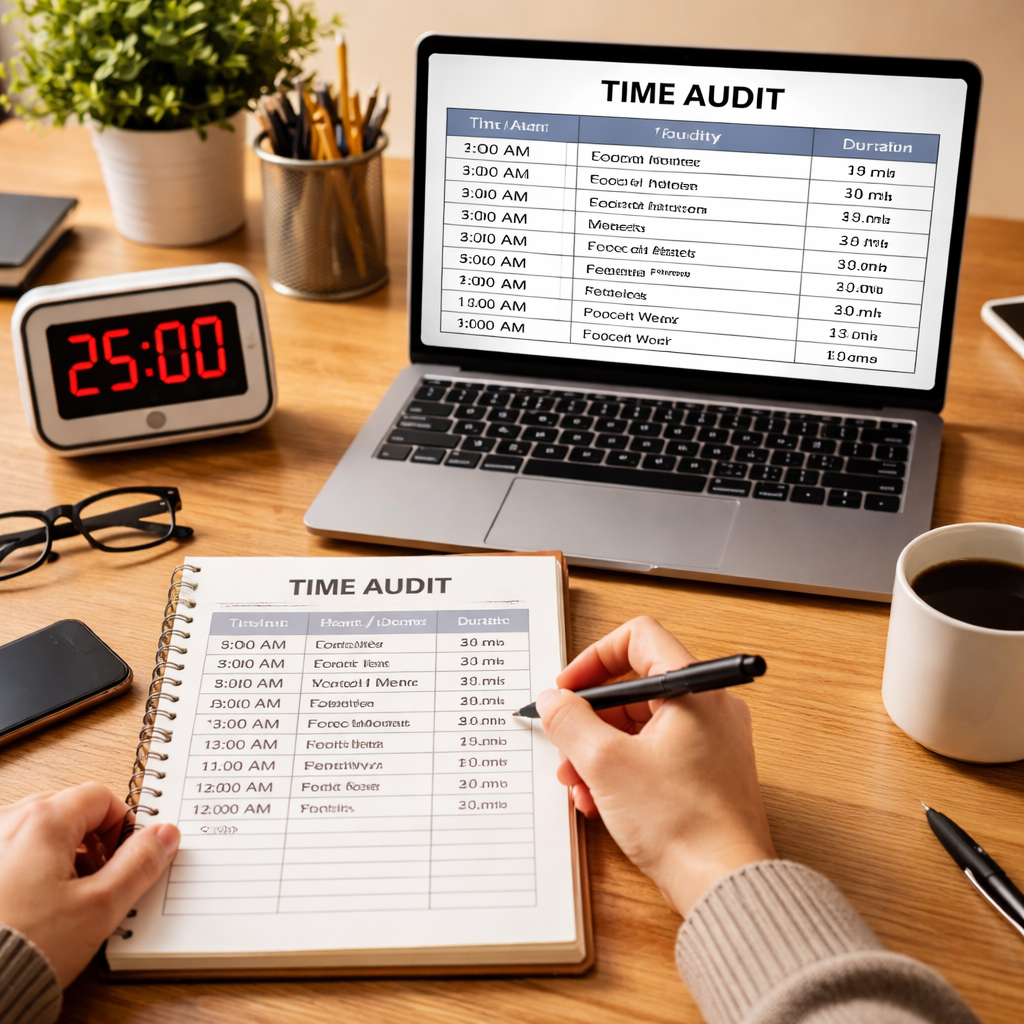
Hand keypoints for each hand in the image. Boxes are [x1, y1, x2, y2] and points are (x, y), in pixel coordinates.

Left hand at [0, 783, 178, 985]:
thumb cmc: (27, 946)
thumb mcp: (100, 907)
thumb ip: (139, 864)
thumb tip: (164, 836)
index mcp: (42, 821)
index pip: (100, 797)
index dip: (123, 825)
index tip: (127, 857)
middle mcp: (7, 822)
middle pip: (69, 811)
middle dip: (93, 840)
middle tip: (99, 880)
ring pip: (39, 832)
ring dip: (62, 854)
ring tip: (65, 897)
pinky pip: (12, 850)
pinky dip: (32, 866)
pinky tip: (35, 903)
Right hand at [538, 616, 774, 915]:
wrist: (724, 885)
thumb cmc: (683, 824)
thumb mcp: (606, 763)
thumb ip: (570, 721)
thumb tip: (554, 700)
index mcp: (694, 690)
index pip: (638, 638)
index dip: (594, 659)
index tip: (568, 689)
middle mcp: (709, 709)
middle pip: (634, 688)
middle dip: (590, 719)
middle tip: (565, 744)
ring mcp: (711, 742)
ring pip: (639, 726)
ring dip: (599, 751)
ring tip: (579, 784)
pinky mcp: (706, 774)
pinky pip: (654, 754)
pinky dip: (622, 770)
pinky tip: (600, 802)